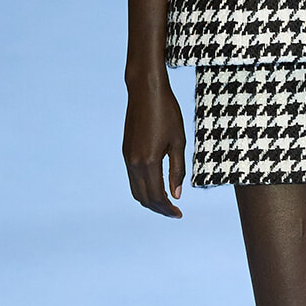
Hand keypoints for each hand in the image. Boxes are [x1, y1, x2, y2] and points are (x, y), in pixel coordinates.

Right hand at [123, 77, 186, 217]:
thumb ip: (177, 170)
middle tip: (174, 212)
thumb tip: (176, 195)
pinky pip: (132, 179)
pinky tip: (155, 186)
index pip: (157, 196)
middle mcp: (134, 163)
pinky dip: (143, 188)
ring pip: (136, 190)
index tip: (179, 214)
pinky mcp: (126, 152)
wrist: (145, 91)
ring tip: (166, 202)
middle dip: (159, 209)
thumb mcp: (179, 142)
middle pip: (144, 198)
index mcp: (149, 161)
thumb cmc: (167, 113)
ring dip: (150, 200)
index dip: (168, 209)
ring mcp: (128, 158)